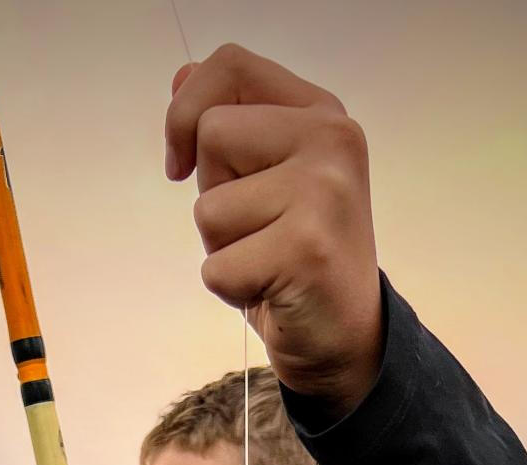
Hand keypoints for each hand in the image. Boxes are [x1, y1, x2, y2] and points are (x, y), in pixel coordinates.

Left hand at [164, 45, 382, 413]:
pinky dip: (231, 289)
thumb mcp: (263, 177)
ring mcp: (323, 192)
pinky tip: (272, 289)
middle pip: (210, 133)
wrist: (345, 337)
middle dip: (213, 192)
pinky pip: (217, 267)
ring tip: (267, 260)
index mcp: (321, 113)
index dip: (185, 109)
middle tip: (259, 227)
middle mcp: (331, 140)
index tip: (181, 161)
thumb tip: (182, 76)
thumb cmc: (295, 256)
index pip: (231, 66)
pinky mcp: (306, 248)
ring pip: (208, 208)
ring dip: (222, 248)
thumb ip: (231, 123)